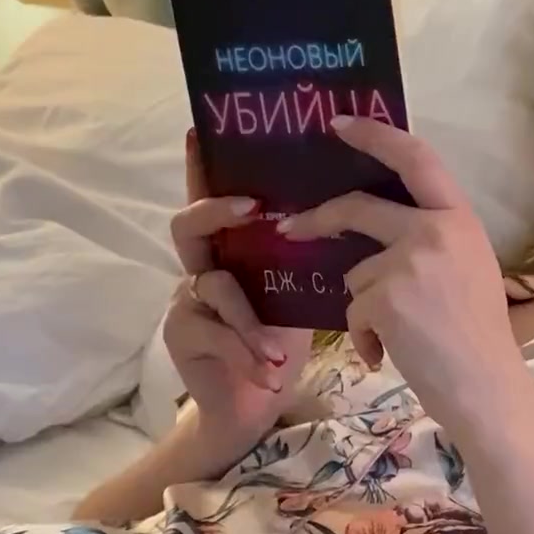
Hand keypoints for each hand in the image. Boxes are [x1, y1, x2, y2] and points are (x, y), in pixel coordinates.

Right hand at [164, 128, 313, 443]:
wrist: (253, 405)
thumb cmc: (281, 340)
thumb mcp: (297, 292)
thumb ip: (304, 255)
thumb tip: (349, 207)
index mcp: (233, 246)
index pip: (214, 195)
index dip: (203, 164)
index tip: (199, 128)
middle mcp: (203, 263)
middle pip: (189, 224)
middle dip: (218, 211)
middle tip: (254, 208)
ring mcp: (188, 299)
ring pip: (214, 286)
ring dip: (252, 320)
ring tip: (281, 350)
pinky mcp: (184, 335)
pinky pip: (216, 333)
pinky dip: (250, 354)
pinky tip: (270, 373)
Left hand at [277, 115, 524, 427]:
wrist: (486, 387)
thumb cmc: (478, 336)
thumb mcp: (468, 267)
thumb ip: (431, 238)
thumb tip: (377, 228)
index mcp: (459, 218)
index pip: (416, 157)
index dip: (376, 135)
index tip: (340, 123)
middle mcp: (434, 230)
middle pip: (359, 208)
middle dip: (318, 219)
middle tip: (289, 227)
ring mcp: (409, 263)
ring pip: (354, 273)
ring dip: (364, 306)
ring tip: (397, 336)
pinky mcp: (385, 298)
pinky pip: (353, 311)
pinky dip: (363, 336)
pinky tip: (387, 354)